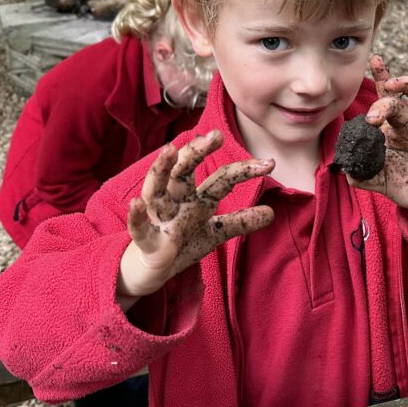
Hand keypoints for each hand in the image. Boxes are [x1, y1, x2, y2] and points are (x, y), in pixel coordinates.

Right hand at [117, 131, 274, 302]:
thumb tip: (271, 212)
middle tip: (215, 136)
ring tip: (169, 150)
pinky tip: (136, 204)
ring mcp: (160, 219)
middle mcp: (176, 202)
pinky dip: (136, 216)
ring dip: (161, 169)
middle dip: (197, 153)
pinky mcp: (146, 242)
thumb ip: (240, 221)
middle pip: (184, 171)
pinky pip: (139, 227)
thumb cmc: (181, 243)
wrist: (150, 270)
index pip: (221, 178)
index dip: (243, 170)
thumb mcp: (214, 232)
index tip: (269, 163)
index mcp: (196, 199)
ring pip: (157, 190)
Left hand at [351, 57, 407, 249]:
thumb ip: (362, 176)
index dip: (372, 102)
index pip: (378, 106)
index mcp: (389, 131)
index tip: (368, 118)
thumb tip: (345, 169)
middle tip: (378, 108)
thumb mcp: (381, 183)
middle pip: (396, 97)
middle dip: (385, 95)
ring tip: (396, 82)